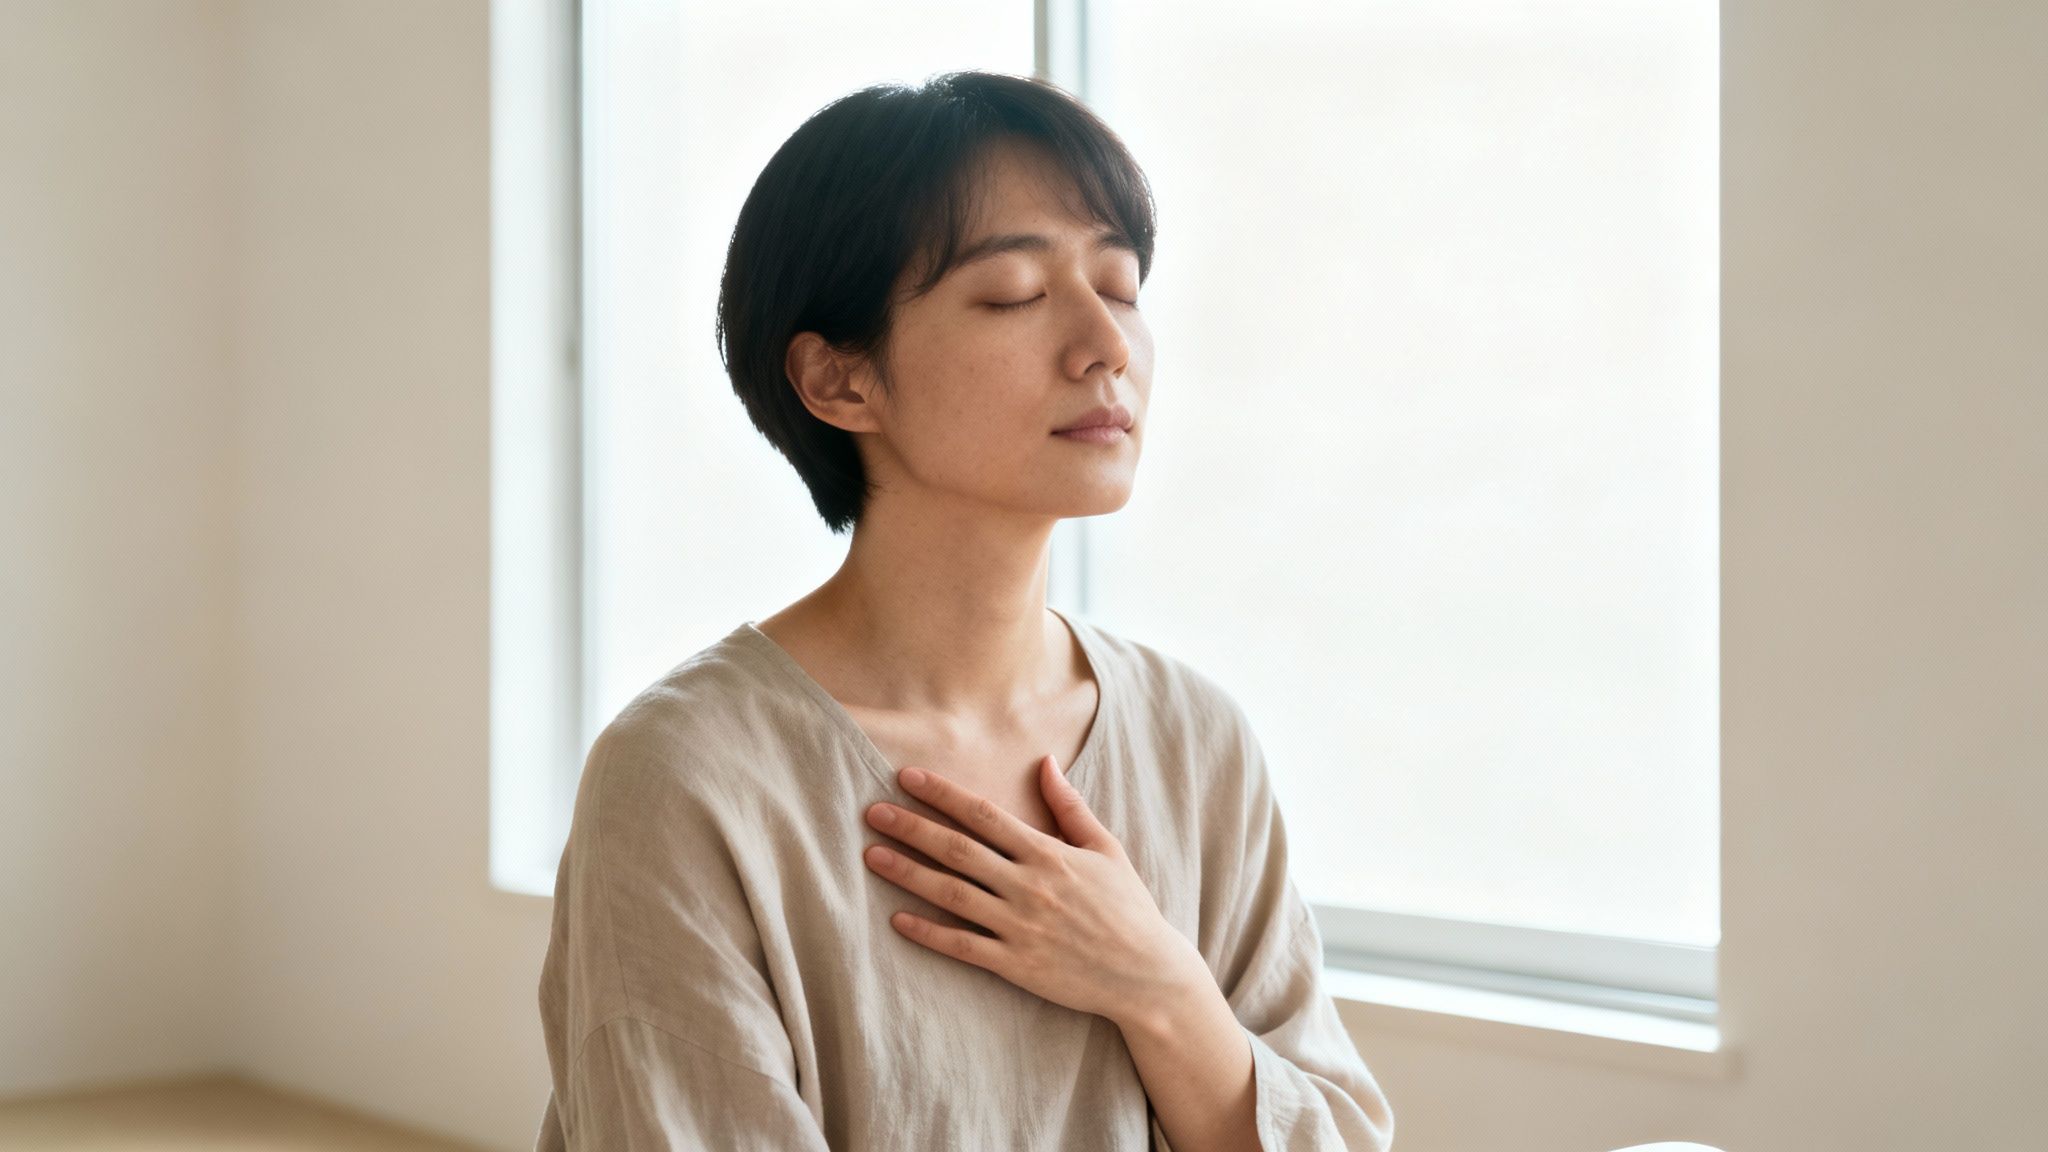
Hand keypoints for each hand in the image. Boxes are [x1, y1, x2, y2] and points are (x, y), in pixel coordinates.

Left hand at [862, 755, 1210, 1030]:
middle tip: (873, 812)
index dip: (943, 794)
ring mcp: (1020, 927)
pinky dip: (929, 933)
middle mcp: (1029, 886)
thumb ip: (1070, 807)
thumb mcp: (1106, 849)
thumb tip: (1045, 761)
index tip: (908, 776)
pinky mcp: (1016, 964)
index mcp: (1049, 854)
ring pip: (952, 894)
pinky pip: (963, 946)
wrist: (1147, 974)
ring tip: (872, 855)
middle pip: (958, 850)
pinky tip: (897, 919)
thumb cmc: (1128, 908)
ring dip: (908, 873)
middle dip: (912, 827)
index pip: (985, 814)